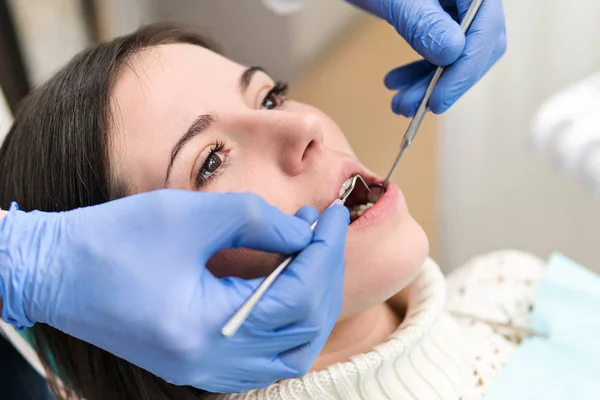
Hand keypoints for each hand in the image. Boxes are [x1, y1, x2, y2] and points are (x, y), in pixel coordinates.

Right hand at [0, 189, 348, 392]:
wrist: (55, 272)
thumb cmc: (112, 239)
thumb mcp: (192, 215)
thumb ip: (260, 221)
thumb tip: (305, 233)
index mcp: (205, 329)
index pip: (296, 295)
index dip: (324, 250)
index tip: (334, 215)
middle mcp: (209, 363)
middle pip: (301, 329)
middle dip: (324, 275)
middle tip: (325, 233)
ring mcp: (203, 371)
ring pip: (288, 353)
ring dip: (310, 306)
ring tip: (310, 258)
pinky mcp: (197, 365)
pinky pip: (262, 359)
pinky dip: (285, 326)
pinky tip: (285, 289)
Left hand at [347, 0, 506, 116]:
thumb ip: (424, 22)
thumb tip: (453, 53)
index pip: (486, 31)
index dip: (464, 71)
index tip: (438, 101)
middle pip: (477, 47)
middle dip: (444, 83)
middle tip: (412, 108)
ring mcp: (459, 7)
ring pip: (458, 55)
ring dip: (428, 84)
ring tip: (399, 103)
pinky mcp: (442, 18)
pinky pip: (442, 51)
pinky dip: (420, 71)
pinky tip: (396, 82)